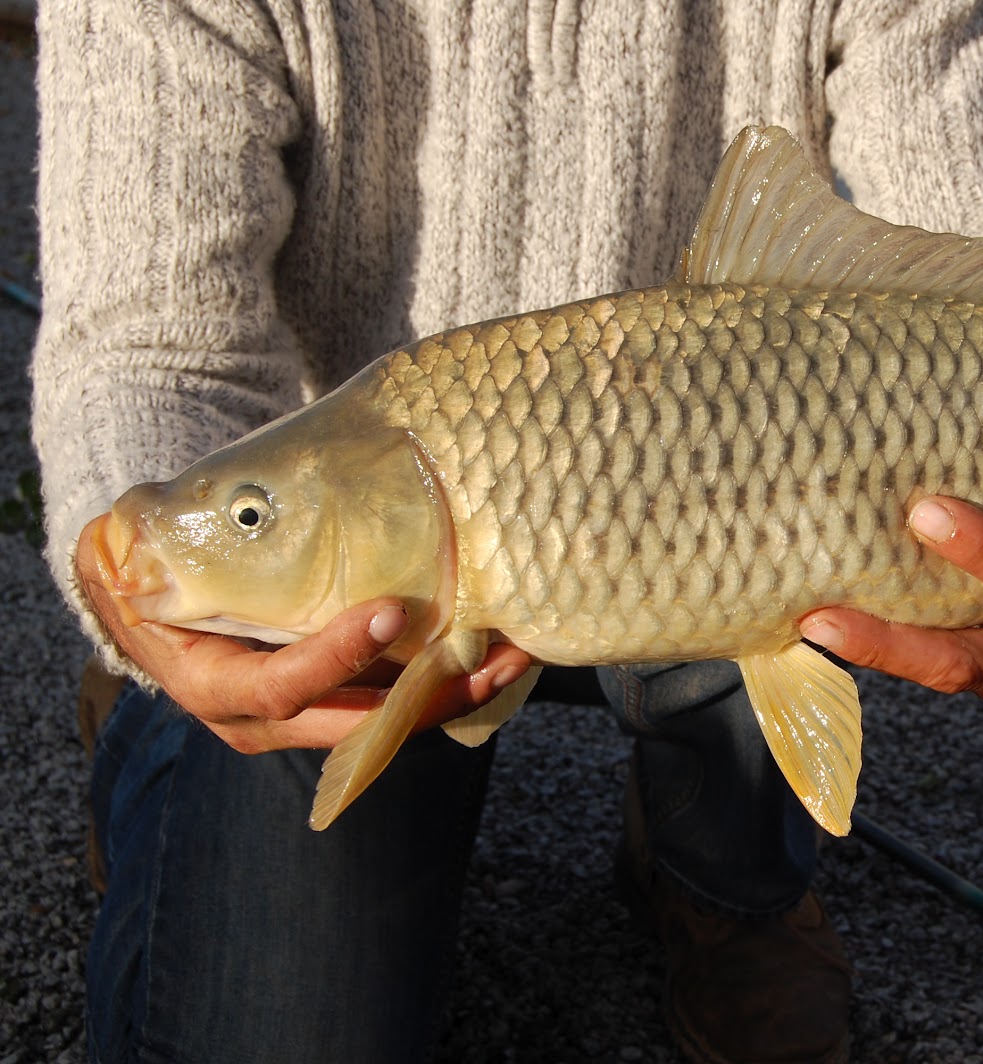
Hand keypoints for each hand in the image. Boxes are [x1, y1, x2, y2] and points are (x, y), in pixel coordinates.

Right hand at [75, 520, 533, 752]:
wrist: (145, 608)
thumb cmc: (163, 576)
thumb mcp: (169, 572)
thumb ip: (214, 553)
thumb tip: (251, 492)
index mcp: (216, 688)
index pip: (284, 687)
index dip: (338, 656)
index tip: (392, 612)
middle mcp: (261, 724)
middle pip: (359, 726)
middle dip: (435, 697)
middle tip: (498, 658)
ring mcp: (300, 726)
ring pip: (389, 723)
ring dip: (455, 693)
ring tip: (514, 656)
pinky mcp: (331, 713)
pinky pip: (393, 708)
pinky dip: (442, 684)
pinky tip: (492, 654)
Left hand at [799, 497, 982, 714]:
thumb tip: (950, 401)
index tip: (925, 510)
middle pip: (965, 663)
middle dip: (889, 643)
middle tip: (821, 617)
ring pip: (940, 674)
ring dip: (873, 649)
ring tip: (809, 623)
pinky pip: (935, 671)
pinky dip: (884, 648)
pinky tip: (829, 625)